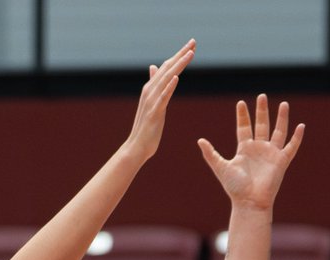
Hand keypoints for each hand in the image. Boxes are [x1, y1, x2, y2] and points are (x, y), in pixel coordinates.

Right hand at [123, 39, 195, 162]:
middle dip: (181, 54)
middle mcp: (150, 91)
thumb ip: (155, 85)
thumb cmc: (146, 127)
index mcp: (150, 89)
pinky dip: (169, 87)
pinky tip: (177, 77)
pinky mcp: (154, 113)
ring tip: (190, 54)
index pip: (166, 67)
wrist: (136, 147)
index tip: (191, 45)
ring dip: (179, 65)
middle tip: (194, 41)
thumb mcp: (152, 103)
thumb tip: (154, 67)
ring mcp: (152, 102)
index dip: (178, 55)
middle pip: (168, 69)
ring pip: (167, 79)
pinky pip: (163, 98)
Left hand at [197, 95, 303, 210]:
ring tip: (283, 104)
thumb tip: (199, 141)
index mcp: (245, 150)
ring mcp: (271, 154)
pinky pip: (291, 147)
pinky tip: (301, 126)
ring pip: (278, 131)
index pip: (244, 128)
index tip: (241, 103)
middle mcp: (259, 149)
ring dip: (281, 118)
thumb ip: (211, 154)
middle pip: (261, 125)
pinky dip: (297, 137)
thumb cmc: (235, 187)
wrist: (249, 201)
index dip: (242, 116)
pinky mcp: (281, 161)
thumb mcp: (221, 167)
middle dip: (261, 111)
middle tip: (261, 96)